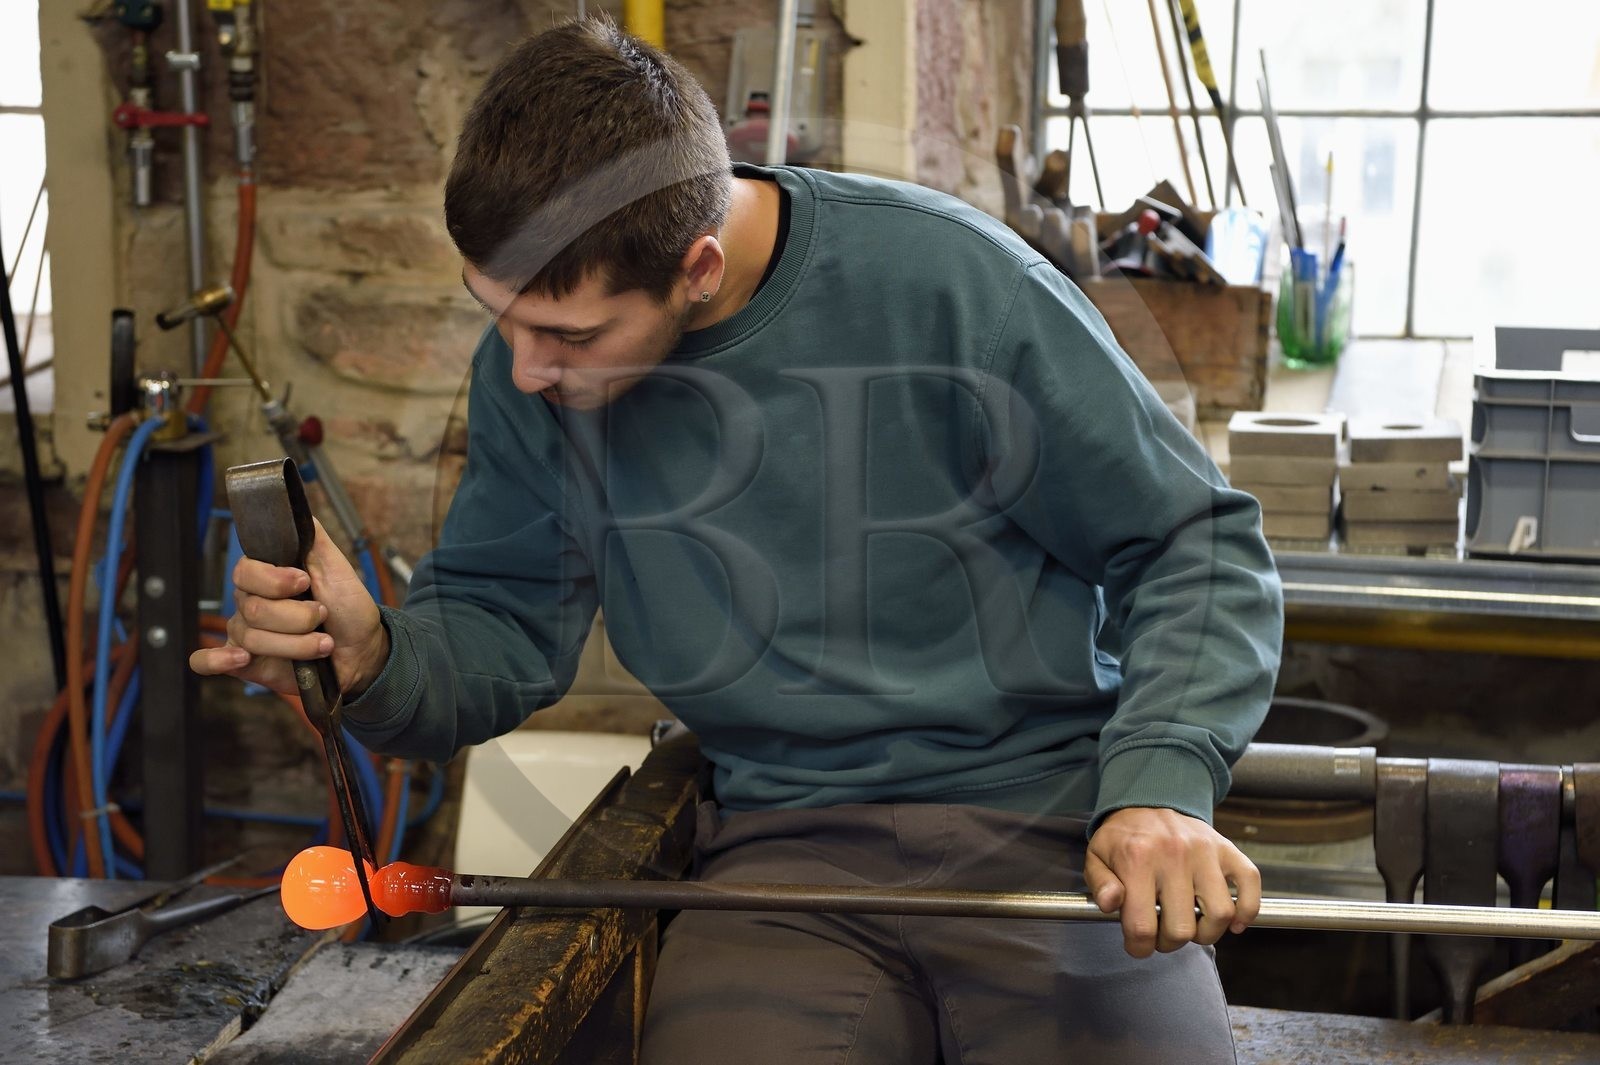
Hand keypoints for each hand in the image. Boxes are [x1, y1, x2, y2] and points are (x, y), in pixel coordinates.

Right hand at [190, 518, 389, 697]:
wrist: (363, 651)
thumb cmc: (348, 609)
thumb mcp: (337, 568)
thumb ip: (313, 539)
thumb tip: (294, 509)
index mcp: (267, 577)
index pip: (246, 571)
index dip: (275, 580)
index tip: (305, 582)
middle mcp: (251, 603)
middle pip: (254, 609)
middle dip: (298, 617)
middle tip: (323, 616)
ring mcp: (246, 633)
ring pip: (252, 638)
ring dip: (297, 644)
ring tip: (323, 644)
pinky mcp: (245, 664)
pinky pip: (207, 662)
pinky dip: (217, 660)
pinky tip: (241, 658)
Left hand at [1085, 807, 1260, 958]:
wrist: (1148, 800)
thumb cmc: (1123, 838)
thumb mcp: (1097, 857)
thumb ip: (1100, 884)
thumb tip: (1111, 904)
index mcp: (1137, 859)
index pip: (1142, 927)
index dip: (1139, 948)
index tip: (1138, 945)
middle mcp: (1174, 854)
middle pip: (1182, 928)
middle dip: (1170, 943)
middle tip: (1162, 934)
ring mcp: (1205, 851)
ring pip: (1220, 913)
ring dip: (1207, 933)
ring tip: (1192, 927)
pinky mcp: (1227, 849)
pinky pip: (1250, 884)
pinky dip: (1247, 910)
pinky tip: (1231, 922)